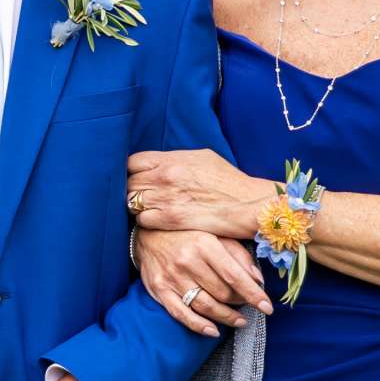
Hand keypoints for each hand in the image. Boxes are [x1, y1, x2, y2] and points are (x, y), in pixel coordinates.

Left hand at [127, 146, 266, 239]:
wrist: (249, 205)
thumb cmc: (229, 182)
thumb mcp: (203, 158)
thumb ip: (176, 159)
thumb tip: (160, 162)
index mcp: (172, 159)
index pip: (133, 162)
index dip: (132, 171)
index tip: (138, 178)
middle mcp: (165, 176)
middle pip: (129, 182)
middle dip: (133, 190)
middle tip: (143, 197)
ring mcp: (166, 198)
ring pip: (132, 202)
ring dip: (138, 207)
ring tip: (150, 210)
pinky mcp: (171, 220)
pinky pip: (142, 220)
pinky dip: (147, 222)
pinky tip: (158, 222)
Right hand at [135, 229, 273, 336]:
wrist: (148, 236)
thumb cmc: (188, 235)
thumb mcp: (215, 235)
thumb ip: (238, 255)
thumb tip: (257, 279)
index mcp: (204, 245)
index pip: (234, 276)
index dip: (253, 294)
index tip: (267, 307)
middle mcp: (187, 261)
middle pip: (222, 293)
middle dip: (240, 303)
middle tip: (247, 305)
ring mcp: (172, 278)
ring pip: (205, 306)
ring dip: (226, 317)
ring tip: (239, 321)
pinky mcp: (160, 290)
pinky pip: (181, 314)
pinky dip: (199, 326)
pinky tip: (213, 331)